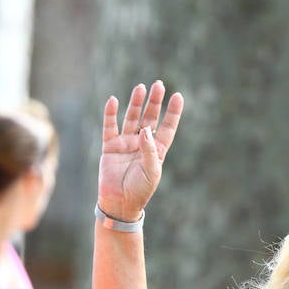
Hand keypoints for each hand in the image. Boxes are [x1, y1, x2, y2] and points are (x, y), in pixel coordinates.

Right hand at [98, 80, 183, 220]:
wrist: (119, 203)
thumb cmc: (140, 190)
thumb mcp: (151, 171)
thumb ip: (150, 150)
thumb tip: (145, 130)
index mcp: (157, 150)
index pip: (167, 127)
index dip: (173, 112)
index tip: (178, 96)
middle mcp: (142, 143)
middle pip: (149, 118)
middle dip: (154, 102)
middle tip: (159, 85)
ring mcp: (125, 143)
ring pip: (131, 118)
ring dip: (136, 103)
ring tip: (141, 88)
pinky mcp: (110, 146)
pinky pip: (110, 126)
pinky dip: (111, 114)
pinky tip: (114, 100)